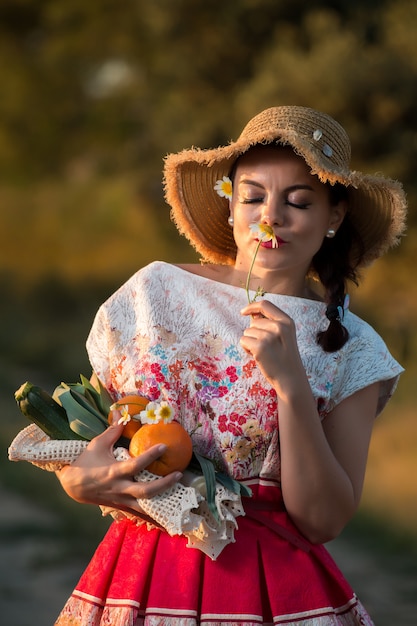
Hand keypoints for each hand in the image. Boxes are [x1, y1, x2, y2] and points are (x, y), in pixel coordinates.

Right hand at [56, 423, 181, 519]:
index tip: (164, 447)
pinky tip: (164, 508)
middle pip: (145, 491)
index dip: (150, 456)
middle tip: (178, 474)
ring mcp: (120, 499)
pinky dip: (151, 510)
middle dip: (164, 484)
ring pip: (144, 505)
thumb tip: (120, 413)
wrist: (72, 485)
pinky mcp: (120, 505)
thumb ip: (112, 430)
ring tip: (177, 491)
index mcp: (114, 472)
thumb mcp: (97, 444)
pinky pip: (138, 510)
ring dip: (161, 498)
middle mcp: (119, 488)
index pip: (136, 465)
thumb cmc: (85, 462)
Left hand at [240, 299, 304, 389]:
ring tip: (264, 353)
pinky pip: (243, 341)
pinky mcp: (259, 347)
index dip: (252, 306)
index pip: (265, 305)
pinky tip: (258, 357)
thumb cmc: (285, 358)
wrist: (291, 379)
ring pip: (247, 332)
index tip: (243, 312)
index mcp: (287, 321)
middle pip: (253, 322)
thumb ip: (271, 324)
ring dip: (251, 342)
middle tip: (267, 347)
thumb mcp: (285, 336)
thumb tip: (252, 315)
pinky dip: (246, 349)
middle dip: (254, 334)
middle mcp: (278, 326)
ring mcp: (269, 336)